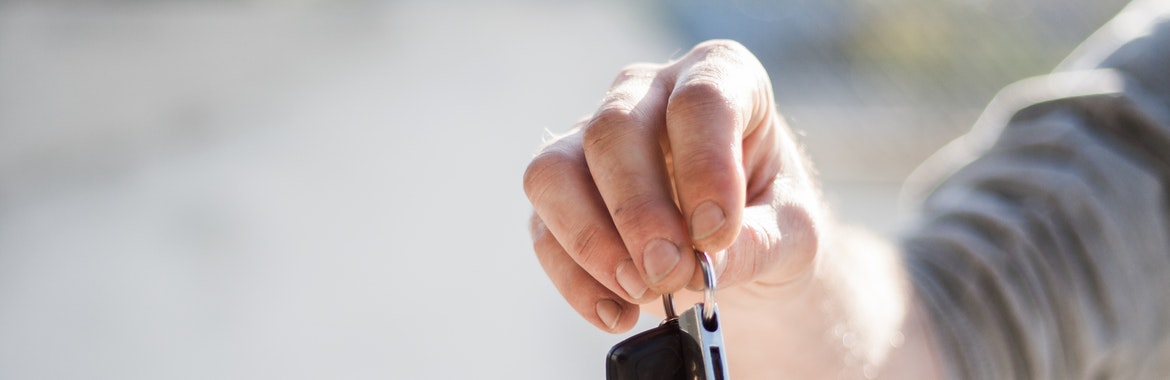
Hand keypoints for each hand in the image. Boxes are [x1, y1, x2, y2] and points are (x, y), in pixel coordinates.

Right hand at [523, 40, 822, 332]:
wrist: (738, 247)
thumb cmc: (770, 218)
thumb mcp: (792, 234)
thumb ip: (758, 243)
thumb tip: (703, 264)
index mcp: (719, 76)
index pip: (699, 100)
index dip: (705, 167)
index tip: (717, 234)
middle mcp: (647, 94)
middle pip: (613, 132)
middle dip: (639, 212)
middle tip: (670, 273)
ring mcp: (592, 138)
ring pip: (554, 172)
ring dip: (592, 242)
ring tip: (640, 292)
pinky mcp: (561, 192)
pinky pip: (543, 229)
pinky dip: (576, 280)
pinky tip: (618, 311)